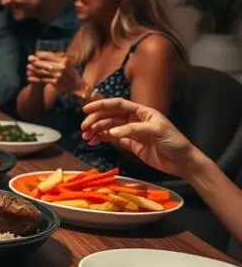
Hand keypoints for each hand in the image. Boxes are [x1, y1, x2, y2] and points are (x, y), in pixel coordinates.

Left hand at [27, 52, 86, 95]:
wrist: (78, 86)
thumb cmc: (72, 73)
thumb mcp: (67, 63)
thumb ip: (57, 59)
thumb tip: (45, 54)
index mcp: (64, 61)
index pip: (49, 55)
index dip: (41, 54)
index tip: (36, 54)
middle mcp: (61, 67)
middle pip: (44, 63)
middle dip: (36, 61)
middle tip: (30, 59)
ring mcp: (58, 75)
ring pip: (43, 71)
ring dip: (35, 69)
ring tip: (29, 67)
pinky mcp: (55, 82)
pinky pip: (43, 78)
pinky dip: (37, 77)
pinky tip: (33, 75)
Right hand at [81, 98, 199, 176]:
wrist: (183, 162)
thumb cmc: (174, 142)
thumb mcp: (157, 131)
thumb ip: (134, 129)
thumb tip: (112, 131)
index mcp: (142, 111)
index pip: (118, 105)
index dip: (102, 105)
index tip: (86, 109)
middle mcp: (134, 119)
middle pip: (110, 115)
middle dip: (95, 120)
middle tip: (84, 128)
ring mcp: (131, 132)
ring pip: (108, 127)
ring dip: (96, 130)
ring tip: (86, 136)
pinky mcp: (130, 144)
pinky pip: (112, 138)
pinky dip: (101, 139)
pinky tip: (93, 141)